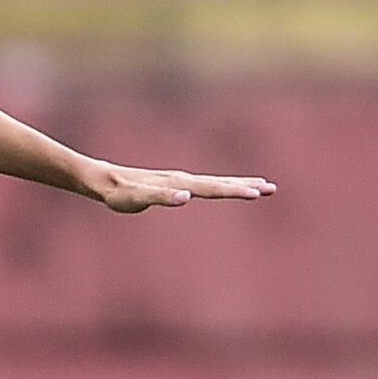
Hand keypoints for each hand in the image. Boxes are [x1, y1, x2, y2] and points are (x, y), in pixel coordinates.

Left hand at [86, 161, 277, 212]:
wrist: (105, 181)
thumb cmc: (119, 192)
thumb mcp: (137, 198)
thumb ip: (160, 197)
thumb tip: (186, 196)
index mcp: (180, 184)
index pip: (213, 188)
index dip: (235, 190)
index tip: (257, 193)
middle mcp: (184, 180)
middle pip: (220, 183)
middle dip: (246, 186)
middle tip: (272, 188)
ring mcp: (181, 182)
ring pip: (216, 183)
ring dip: (239, 185)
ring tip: (261, 187)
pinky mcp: (175, 185)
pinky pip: (203, 185)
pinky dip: (222, 186)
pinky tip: (233, 187)